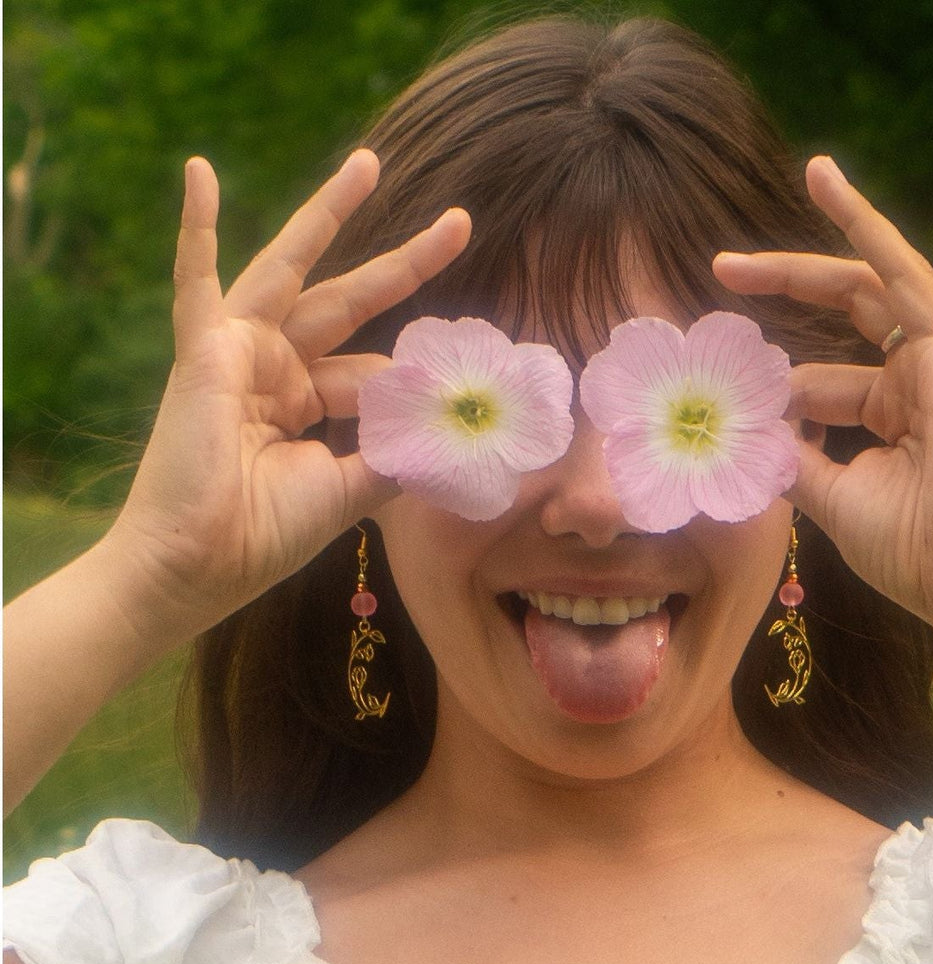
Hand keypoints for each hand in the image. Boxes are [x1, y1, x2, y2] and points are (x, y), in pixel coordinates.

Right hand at [103, 150, 470, 642]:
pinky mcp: (205, 351)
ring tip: (370, 165)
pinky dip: (197, 228)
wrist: (199, 566)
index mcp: (307, 403)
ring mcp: (240, 353)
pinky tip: (199, 171)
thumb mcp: (350, 490)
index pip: (374, 369)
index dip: (419, 376)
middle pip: (352, 300)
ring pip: (294, 269)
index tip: (472, 379)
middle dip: (407, 264)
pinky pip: (197, 280)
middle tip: (463, 222)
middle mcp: (277, 369)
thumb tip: (455, 431)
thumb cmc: (265, 535)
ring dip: (328, 213)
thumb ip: (396, 454)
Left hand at [714, 156, 932, 646]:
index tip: (715, 393)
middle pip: (847, 304)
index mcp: (884, 407)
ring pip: (895, 279)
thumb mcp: (832, 500)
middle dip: (784, 278)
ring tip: (816, 172)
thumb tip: (749, 431)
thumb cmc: (912, 554)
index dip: (768, 385)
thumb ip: (795, 459)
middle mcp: (913, 377)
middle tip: (722, 265)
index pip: (817, 375)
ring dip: (857, 224)